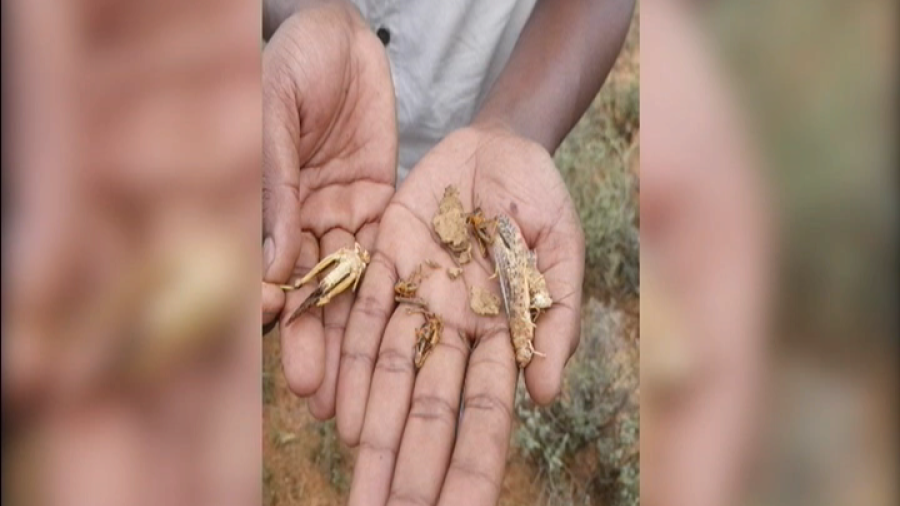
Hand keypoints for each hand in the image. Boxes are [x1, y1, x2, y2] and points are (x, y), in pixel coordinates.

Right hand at [262, 1, 396, 418]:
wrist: (340, 33)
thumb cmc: (291, 62)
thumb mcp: (272, 114)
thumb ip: (275, 184)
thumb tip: (274, 265)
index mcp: (264, 200)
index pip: (265, 262)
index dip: (272, 300)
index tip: (274, 337)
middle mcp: (300, 217)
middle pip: (310, 288)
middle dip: (315, 341)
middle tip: (319, 394)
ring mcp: (341, 213)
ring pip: (350, 283)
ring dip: (351, 334)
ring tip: (354, 386)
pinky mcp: (380, 202)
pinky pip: (386, 251)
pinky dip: (388, 291)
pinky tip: (393, 332)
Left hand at [336, 125, 584, 505]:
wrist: (500, 147)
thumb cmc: (542, 203)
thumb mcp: (563, 255)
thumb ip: (554, 322)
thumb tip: (547, 398)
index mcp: (500, 335)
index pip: (484, 415)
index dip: (470, 468)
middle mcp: (452, 330)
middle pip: (428, 410)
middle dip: (409, 468)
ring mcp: (416, 301)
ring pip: (389, 376)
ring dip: (372, 432)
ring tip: (359, 486)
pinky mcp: (383, 263)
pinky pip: (361, 319)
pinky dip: (348, 365)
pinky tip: (334, 412)